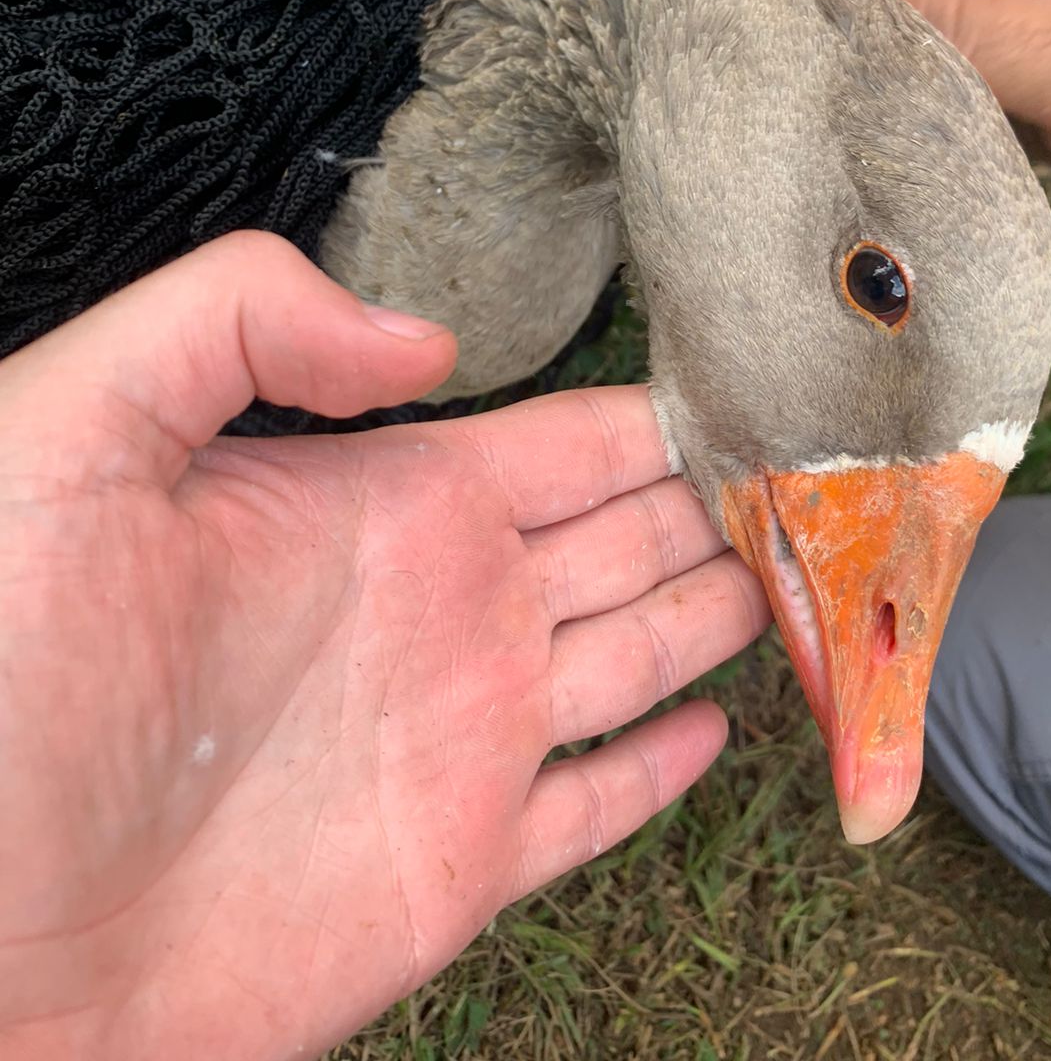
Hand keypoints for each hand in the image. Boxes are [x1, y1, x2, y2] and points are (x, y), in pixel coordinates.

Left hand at [0, 233, 767, 1059]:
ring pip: (641, 655)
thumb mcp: (72, 427)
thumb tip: (427, 345)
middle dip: (725, 500)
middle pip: (631, 535)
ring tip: (818, 570)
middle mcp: (443, 608)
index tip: (765, 386)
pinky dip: (656, 770)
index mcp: (384, 503)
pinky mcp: (457, 867)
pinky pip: (591, 807)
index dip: (664, 414)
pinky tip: (711, 729)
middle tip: (836, 470)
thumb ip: (242, 320)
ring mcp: (459, 739)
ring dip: (724, 612)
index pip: (569, 439)